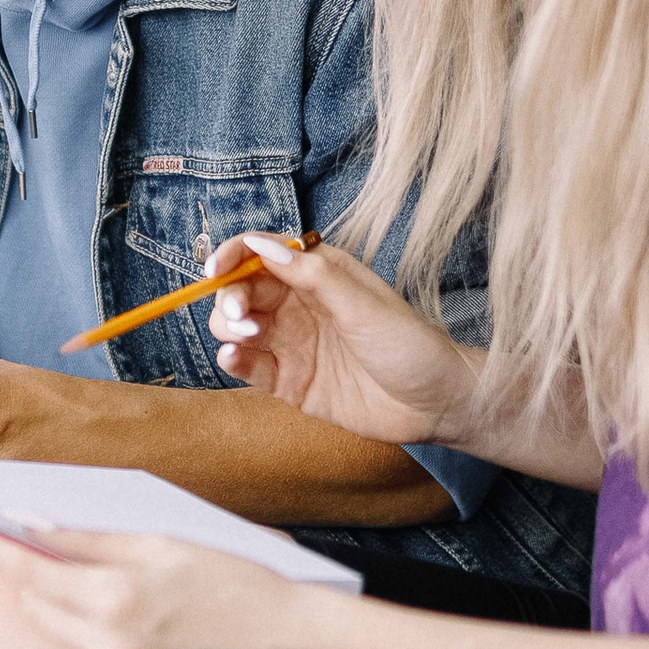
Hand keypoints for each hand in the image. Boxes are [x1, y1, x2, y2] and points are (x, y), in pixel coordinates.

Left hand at [0, 525, 354, 648]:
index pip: (32, 572)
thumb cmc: (240, 587)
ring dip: (84, 627)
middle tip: (60, 567)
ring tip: (139, 612)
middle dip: (43, 587)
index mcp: (117, 598)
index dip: (4, 552)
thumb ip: (93, 539)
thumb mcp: (169, 544)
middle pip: (42, 613)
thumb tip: (32, 526)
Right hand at [206, 232, 481, 448]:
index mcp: (318, 273)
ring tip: (249, 336)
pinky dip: (233, 359)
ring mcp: (292, 343)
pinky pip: (249, 366)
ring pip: (237, 326)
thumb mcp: (362, 304)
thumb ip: (311, 275)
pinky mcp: (289, 381)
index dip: (233, 256)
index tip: (214, 270)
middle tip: (242, 316)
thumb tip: (260, 244)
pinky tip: (234, 357)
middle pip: (242, 290)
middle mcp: (299, 304)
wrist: (434, 404)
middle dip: (230, 297)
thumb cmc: (408, 344)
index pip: (262, 253)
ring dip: (229, 327)